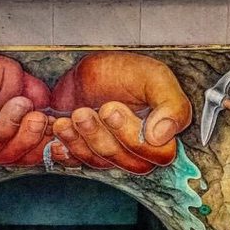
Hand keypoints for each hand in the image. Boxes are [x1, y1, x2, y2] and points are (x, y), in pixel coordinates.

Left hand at [48, 52, 191, 173]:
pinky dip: (65, 151)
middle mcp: (138, 150)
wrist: (89, 67)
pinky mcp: (85, 150)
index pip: (158, 155)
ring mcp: (110, 152)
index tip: (111, 109)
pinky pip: (76, 162)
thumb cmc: (126, 71)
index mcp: (162, 134)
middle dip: (102, 136)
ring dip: (81, 141)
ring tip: (72, 115)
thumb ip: (171, 105)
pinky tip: (59, 135)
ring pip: (99, 162)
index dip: (134, 138)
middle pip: (126, 162)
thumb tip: (161, 136)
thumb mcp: (154, 77)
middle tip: (84, 111)